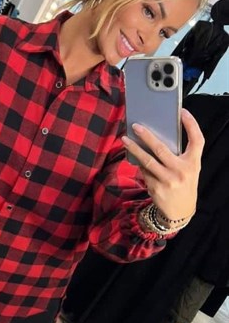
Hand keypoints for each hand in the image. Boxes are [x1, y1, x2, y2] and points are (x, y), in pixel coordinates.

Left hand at [122, 108, 203, 224]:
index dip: (191, 125)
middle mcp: (182, 171)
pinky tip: (133, 156)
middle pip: (162, 149)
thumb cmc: (184, 183)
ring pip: (147, 161)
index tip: (182, 112)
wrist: (180, 210)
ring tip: (125, 139)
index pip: (197, 140)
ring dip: (134, 149)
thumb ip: (179, 156)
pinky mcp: (155, 188)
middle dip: (147, 136)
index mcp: (193, 163)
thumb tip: (156, 138)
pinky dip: (139, 164)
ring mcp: (167, 180)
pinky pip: (144, 172)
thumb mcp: (189, 169)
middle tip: (136, 126)